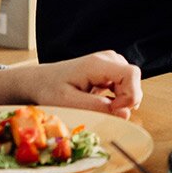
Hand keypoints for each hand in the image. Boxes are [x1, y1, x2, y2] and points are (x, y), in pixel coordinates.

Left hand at [0, 50, 142, 116]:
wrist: (38, 81)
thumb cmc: (49, 90)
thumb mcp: (70, 103)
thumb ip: (98, 108)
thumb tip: (125, 114)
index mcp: (98, 64)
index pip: (132, 74)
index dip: (131, 95)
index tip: (115, 110)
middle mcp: (107, 59)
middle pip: (133, 80)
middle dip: (125, 101)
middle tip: (104, 111)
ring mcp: (108, 63)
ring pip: (130, 84)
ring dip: (120, 100)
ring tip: (97, 105)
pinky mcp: (108, 70)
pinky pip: (123, 85)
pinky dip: (116, 98)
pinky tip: (99, 101)